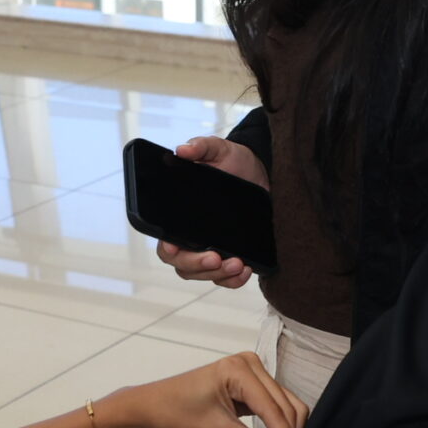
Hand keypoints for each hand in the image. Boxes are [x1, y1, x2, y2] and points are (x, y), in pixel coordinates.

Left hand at [105, 353, 306, 427]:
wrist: (153, 408)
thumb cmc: (177, 414)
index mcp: (240, 369)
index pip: (273, 408)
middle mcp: (251, 364)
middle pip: (287, 404)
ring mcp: (252, 371)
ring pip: (285, 404)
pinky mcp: (251, 383)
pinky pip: (274, 404)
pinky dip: (278, 426)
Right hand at [154, 136, 270, 288]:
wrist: (262, 173)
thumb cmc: (234, 162)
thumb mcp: (220, 150)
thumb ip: (202, 147)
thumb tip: (182, 150)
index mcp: (180, 215)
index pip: (166, 241)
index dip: (168, 248)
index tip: (175, 246)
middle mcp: (192, 237)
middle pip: (183, 265)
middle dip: (198, 265)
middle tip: (218, 256)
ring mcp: (211, 249)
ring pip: (204, 274)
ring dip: (218, 274)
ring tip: (239, 263)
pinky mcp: (231, 256)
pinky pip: (226, 279)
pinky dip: (234, 281)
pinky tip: (246, 271)